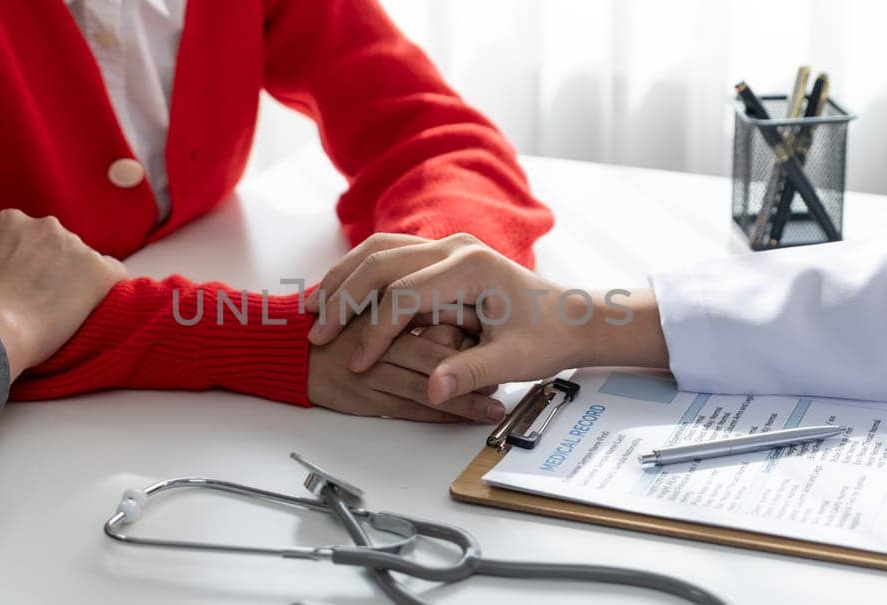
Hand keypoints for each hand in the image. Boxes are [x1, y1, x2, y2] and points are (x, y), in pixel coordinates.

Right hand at [0, 209, 128, 378]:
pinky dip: (105, 292)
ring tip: (57, 316)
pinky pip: (114, 277)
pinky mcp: (102, 274)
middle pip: (54, 249)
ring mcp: (79, 249)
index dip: (15, 267)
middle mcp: (48, 226)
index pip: (21, 240)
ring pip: (82, 264)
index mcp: (11, 221)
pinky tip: (89, 312)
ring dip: (73, 284)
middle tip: (32, 306)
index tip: (9, 291)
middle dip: (47, 272)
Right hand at [308, 234, 666, 402]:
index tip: (357, 361)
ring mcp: (446, 246)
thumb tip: (434, 389)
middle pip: (381, 262)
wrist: (573, 316)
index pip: (406, 294)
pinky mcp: (439, 255)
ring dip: (343, 280)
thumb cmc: (547, 337)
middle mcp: (455, 248)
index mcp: (472, 267)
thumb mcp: (514, 360)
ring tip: (312, 311)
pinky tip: (336, 298)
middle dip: (344, 298)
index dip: (376, 330)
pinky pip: (385, 254)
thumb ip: (472, 372)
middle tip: (315, 334)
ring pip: (377, 252)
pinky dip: (356, 273)